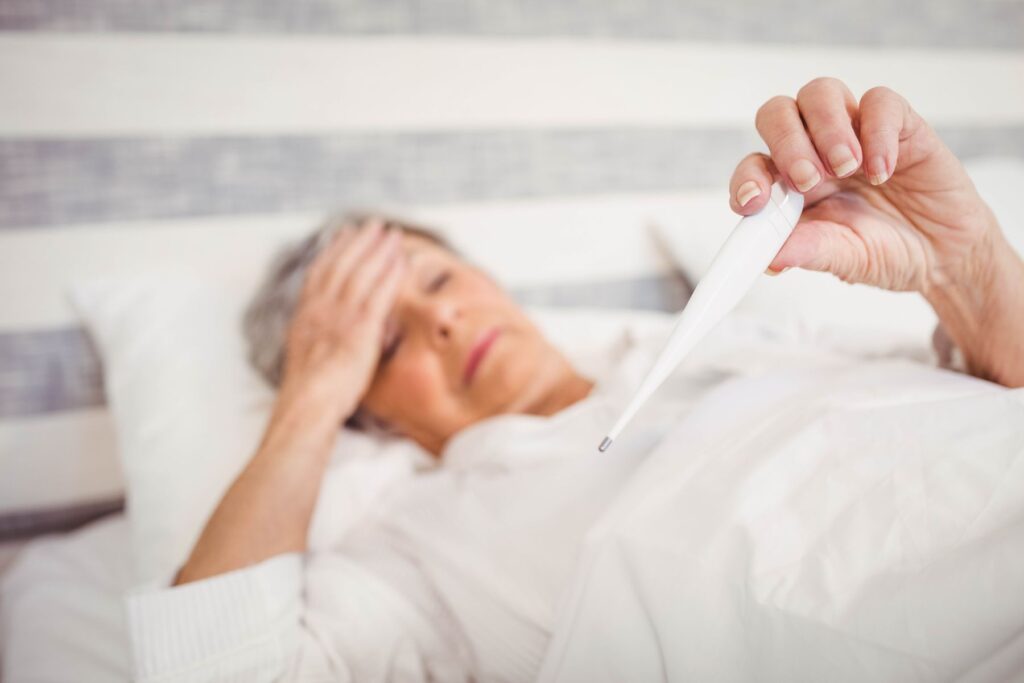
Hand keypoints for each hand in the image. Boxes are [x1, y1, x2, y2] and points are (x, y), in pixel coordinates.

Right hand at [279, 218, 405, 420]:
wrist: (307, 406)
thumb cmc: (308, 395)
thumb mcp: (306, 360)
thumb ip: (319, 340)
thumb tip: (331, 338)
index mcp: (305, 315)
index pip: (319, 272)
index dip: (334, 250)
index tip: (345, 233)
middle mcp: (320, 309)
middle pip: (342, 264)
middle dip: (360, 241)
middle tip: (375, 224)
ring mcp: (339, 317)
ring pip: (361, 272)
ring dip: (378, 249)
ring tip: (392, 233)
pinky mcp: (360, 328)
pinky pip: (379, 293)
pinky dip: (390, 273)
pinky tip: (402, 260)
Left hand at [730, 77, 999, 293]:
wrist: (944, 253)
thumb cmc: (885, 252)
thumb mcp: (845, 259)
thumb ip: (809, 252)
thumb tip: (769, 259)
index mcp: (789, 186)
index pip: (753, 165)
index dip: (746, 178)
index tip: (753, 202)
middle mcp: (814, 151)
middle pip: (777, 114)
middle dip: (786, 143)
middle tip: (807, 181)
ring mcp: (854, 132)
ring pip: (820, 93)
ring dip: (827, 129)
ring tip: (847, 168)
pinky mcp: (898, 124)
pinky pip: (879, 102)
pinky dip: (877, 132)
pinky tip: (883, 172)